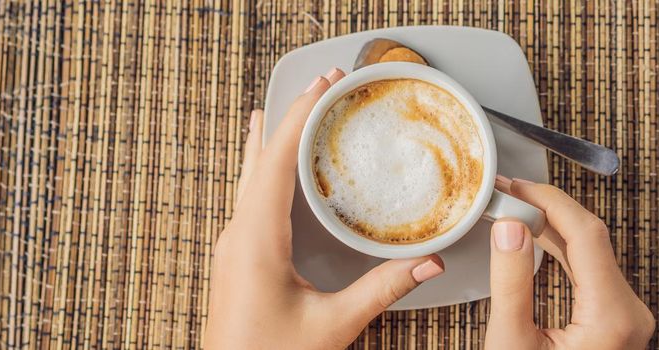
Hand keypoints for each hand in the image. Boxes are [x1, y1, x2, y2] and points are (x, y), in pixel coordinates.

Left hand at [205, 68, 445, 348]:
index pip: (277, 160)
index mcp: (256, 240)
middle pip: (260, 160)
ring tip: (277, 113)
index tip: (324, 86)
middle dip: (289, 119)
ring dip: (269, 144)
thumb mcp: (333, 326)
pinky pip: (248, 201)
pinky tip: (268, 176)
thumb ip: (381, 290)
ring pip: (248, 179)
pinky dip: (263, 173)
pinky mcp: (235, 261)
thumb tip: (427, 263)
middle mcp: (238, 235)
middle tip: (318, 86)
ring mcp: (232, 247)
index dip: (301, 116)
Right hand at [486, 177, 654, 348]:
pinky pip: (590, 270)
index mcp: (611, 317)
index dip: (549, 201)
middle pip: (591, 237)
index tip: (517, 187)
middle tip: (508, 193)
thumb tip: (510, 228)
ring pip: (591, 251)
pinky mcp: (615, 320)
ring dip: (552, 227)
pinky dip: (562, 250)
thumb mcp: (512, 343)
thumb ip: (511, 284)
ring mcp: (625, 317)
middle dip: (547, 209)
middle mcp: (629, 313)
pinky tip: (537, 236)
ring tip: (516, 209)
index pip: (585, 233)